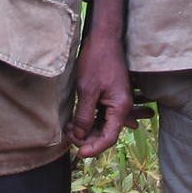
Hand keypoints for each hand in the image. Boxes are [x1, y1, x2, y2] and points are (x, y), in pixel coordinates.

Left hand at [68, 28, 133, 159]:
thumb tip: (79, 135)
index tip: (79, 153)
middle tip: (68, 136)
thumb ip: (84, 115)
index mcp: (120, 107)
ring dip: (87, 129)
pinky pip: (101, 115)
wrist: (104, 39)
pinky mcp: (110, 97)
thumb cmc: (97, 60)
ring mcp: (117, 102)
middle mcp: (122, 107)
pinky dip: (89, 120)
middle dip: (87, 138)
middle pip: (107, 133)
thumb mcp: (87, 89)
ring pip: (103, 125)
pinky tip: (75, 120)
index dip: (94, 147)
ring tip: (69, 128)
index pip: (110, 137)